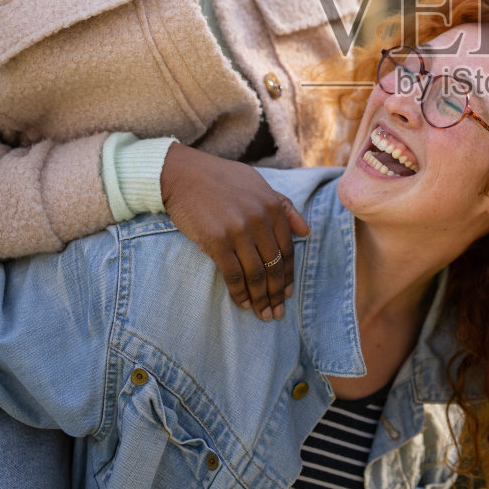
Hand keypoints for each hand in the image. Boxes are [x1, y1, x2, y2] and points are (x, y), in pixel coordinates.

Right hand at [161, 146, 310, 319]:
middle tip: (277, 312)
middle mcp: (259, 219)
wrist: (182, 174)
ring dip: (261, 298)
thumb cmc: (220, 179)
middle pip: (274, 265)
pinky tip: (244, 304)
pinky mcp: (216, 241)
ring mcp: (238, 231)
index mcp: (272, 205)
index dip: (288, 275)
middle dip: (277, 293)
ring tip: (263, 313)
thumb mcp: (258, 184)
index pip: (287, 249)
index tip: (288, 293)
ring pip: (256, 274)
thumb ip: (284, 207)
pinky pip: (233, 275)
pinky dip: (240, 293)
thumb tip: (306, 232)